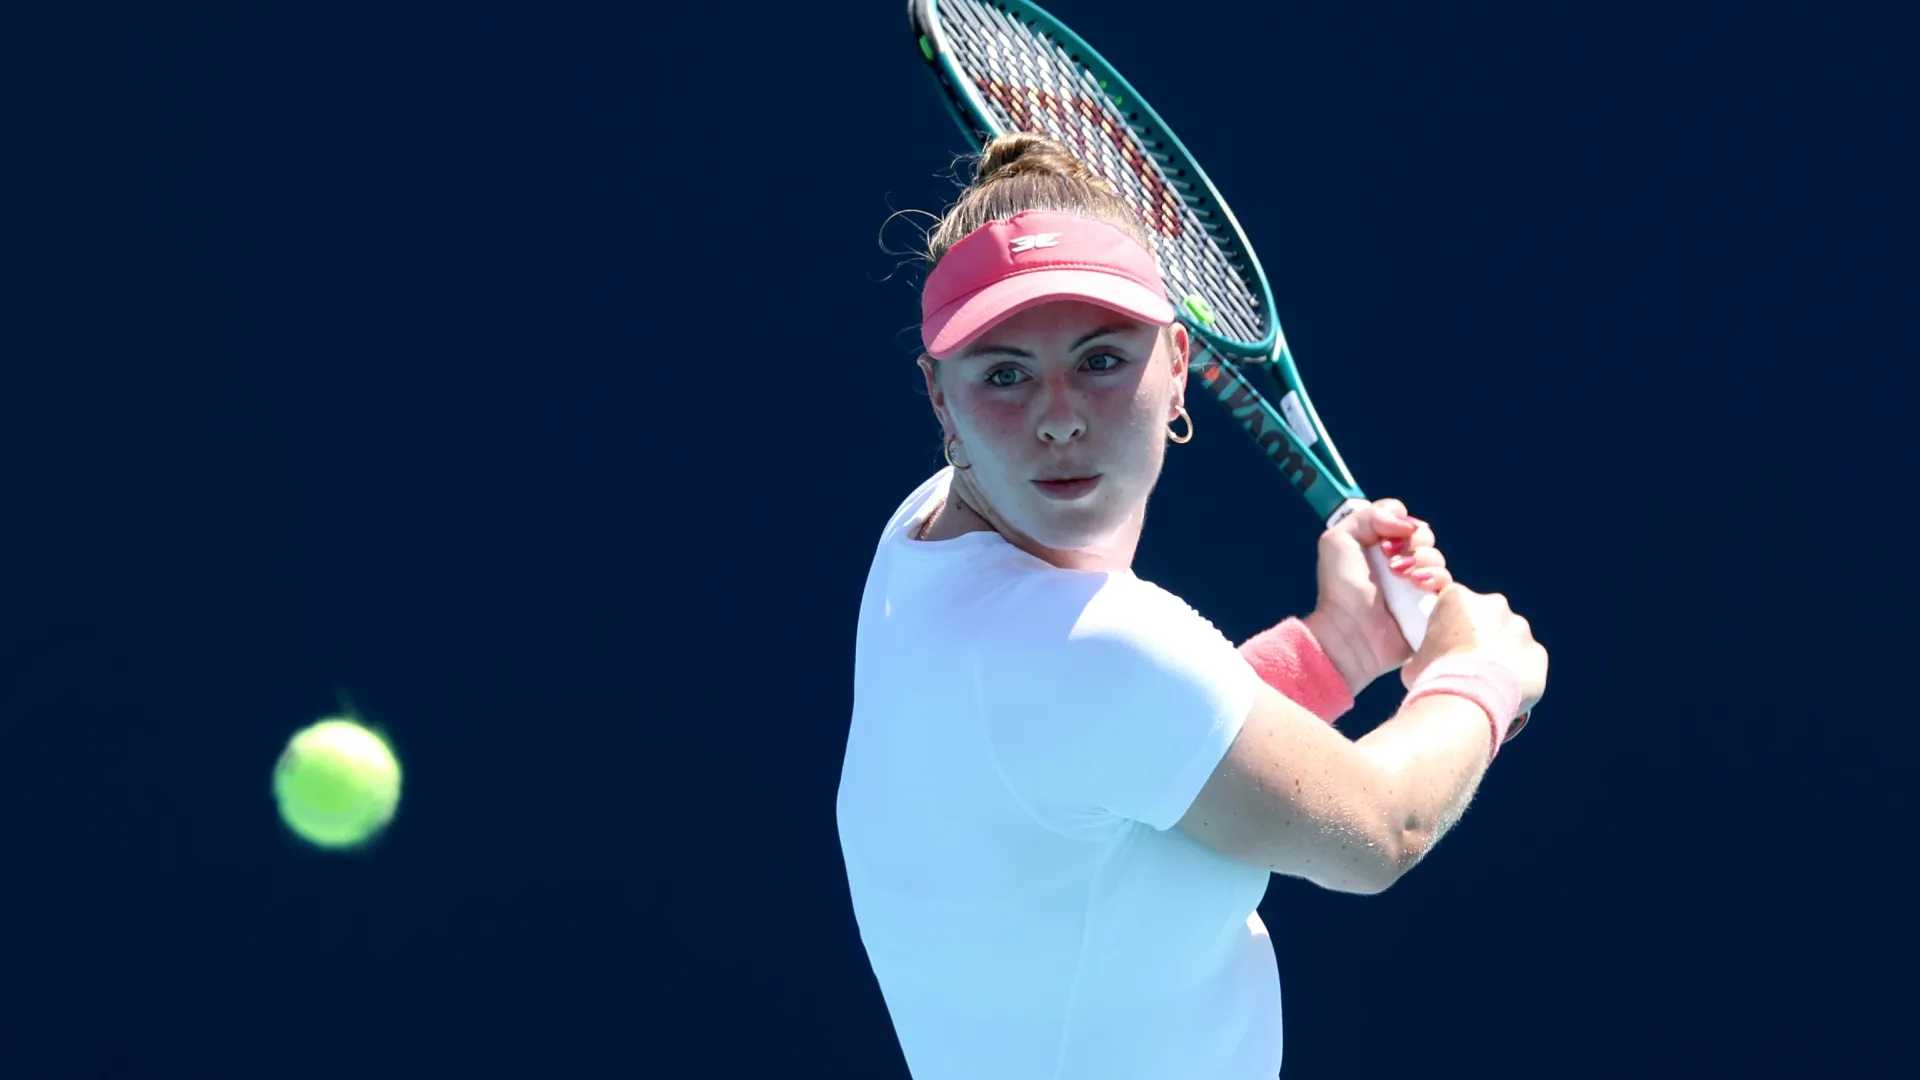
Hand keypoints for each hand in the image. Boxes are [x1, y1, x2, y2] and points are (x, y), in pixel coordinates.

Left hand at [1303, 498, 1452, 694]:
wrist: (1350, 632)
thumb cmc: (1340, 589)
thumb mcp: (1340, 540)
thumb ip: (1370, 516)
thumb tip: (1407, 520)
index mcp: (1380, 547)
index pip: (1405, 523)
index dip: (1400, 526)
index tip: (1382, 542)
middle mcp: (1401, 564)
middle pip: (1425, 537)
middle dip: (1412, 544)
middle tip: (1391, 561)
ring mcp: (1417, 586)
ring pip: (1438, 558)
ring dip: (1422, 561)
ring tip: (1401, 577)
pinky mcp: (1431, 606)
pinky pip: (1448, 583)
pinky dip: (1435, 578)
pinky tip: (1418, 585)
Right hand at [1403, 584, 1549, 715]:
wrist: (1466, 703)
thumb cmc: (1433, 679)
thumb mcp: (1412, 662)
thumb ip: (1422, 652)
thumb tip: (1423, 662)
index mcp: (1458, 598)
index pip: (1453, 602)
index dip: (1448, 624)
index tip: (1444, 644)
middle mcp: (1493, 604)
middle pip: (1485, 615)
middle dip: (1478, 634)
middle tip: (1465, 663)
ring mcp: (1519, 628)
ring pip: (1509, 636)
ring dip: (1500, 652)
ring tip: (1485, 680)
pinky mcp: (1538, 652)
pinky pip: (1527, 660)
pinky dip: (1518, 673)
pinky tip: (1503, 689)